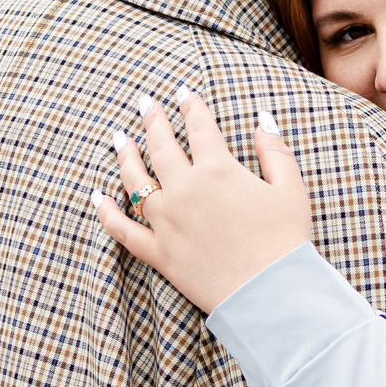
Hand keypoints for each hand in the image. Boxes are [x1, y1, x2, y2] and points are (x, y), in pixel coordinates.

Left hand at [90, 89, 311, 314]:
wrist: (270, 293)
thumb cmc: (285, 241)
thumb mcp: (290, 189)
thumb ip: (274, 151)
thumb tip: (262, 120)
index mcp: (217, 170)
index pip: (199, 127)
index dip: (191, 107)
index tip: (184, 93)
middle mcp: (184, 190)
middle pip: (161, 146)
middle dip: (153, 121)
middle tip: (145, 104)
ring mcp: (166, 221)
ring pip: (135, 181)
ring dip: (125, 156)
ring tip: (119, 138)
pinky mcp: (158, 252)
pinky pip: (122, 229)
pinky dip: (105, 212)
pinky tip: (95, 196)